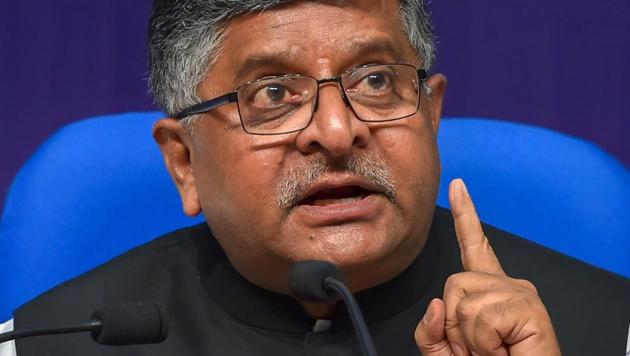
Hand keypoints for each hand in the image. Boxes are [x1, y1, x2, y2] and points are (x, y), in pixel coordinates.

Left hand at [415, 179, 560, 355]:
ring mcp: (519, 293)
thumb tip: (437, 305)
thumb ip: (431, 331)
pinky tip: (503, 350)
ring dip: (469, 338)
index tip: (458, 186)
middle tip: (480, 348)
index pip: (474, 246)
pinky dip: (483, 344)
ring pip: (463, 300)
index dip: (465, 215)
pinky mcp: (528, 306)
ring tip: (494, 351)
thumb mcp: (447, 351)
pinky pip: (481, 317)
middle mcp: (508, 285)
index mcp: (489, 291)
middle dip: (455, 325)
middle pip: (454, 282)